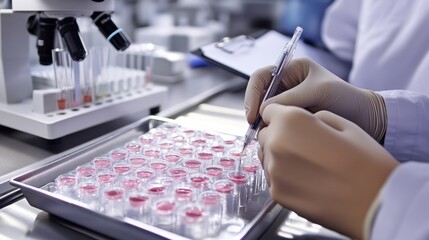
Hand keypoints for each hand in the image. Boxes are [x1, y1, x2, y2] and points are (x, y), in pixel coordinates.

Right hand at [244, 58, 386, 141]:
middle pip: (259, 96)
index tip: (253, 114)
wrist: (367, 119)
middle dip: (256, 112)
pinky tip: (279, 139)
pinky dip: (274, 131)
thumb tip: (262, 111)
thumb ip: (289, 99)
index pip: (261, 77)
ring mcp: (289, 103)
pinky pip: (276, 124)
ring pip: (265, 113)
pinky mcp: (293, 119)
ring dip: (264, 124)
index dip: (252, 94)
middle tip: (258, 130)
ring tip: (270, 136)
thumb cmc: (346, 98)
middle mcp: (287, 85)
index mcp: (292, 70)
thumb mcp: (317, 92)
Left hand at [257, 104, 397, 238]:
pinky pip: (273, 177)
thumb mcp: (345, 124)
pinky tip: (307, 178)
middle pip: (266, 134)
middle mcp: (276, 144)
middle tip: (304, 144)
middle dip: (279, 135)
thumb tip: (304, 120)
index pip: (269, 111)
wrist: (376, 204)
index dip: (282, 115)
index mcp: (291, 121)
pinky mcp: (276, 194)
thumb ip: (315, 117)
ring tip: (308, 163)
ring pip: (267, 156)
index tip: (291, 122)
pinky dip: (284, 175)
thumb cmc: (366, 164)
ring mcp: (274, 171)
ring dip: (280, 155)